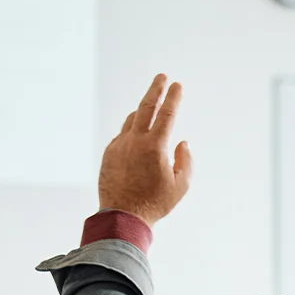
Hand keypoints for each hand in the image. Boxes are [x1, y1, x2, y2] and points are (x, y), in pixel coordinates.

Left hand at [98, 74, 192, 225]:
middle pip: (146, 106)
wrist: (122, 217)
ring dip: (142, 110)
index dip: (174, 97)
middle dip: (155, 89)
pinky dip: (131, 130)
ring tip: (151, 106)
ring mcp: (119, 146)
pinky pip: (121, 135)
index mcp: (155, 146)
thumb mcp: (181, 185)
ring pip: (131, 120)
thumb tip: (182, 142)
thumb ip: (185, 160)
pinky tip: (136, 132)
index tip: (177, 85)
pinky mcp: (109, 154)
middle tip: (161, 77)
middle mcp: (135, 141)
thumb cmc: (154, 203)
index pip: (167, 114)